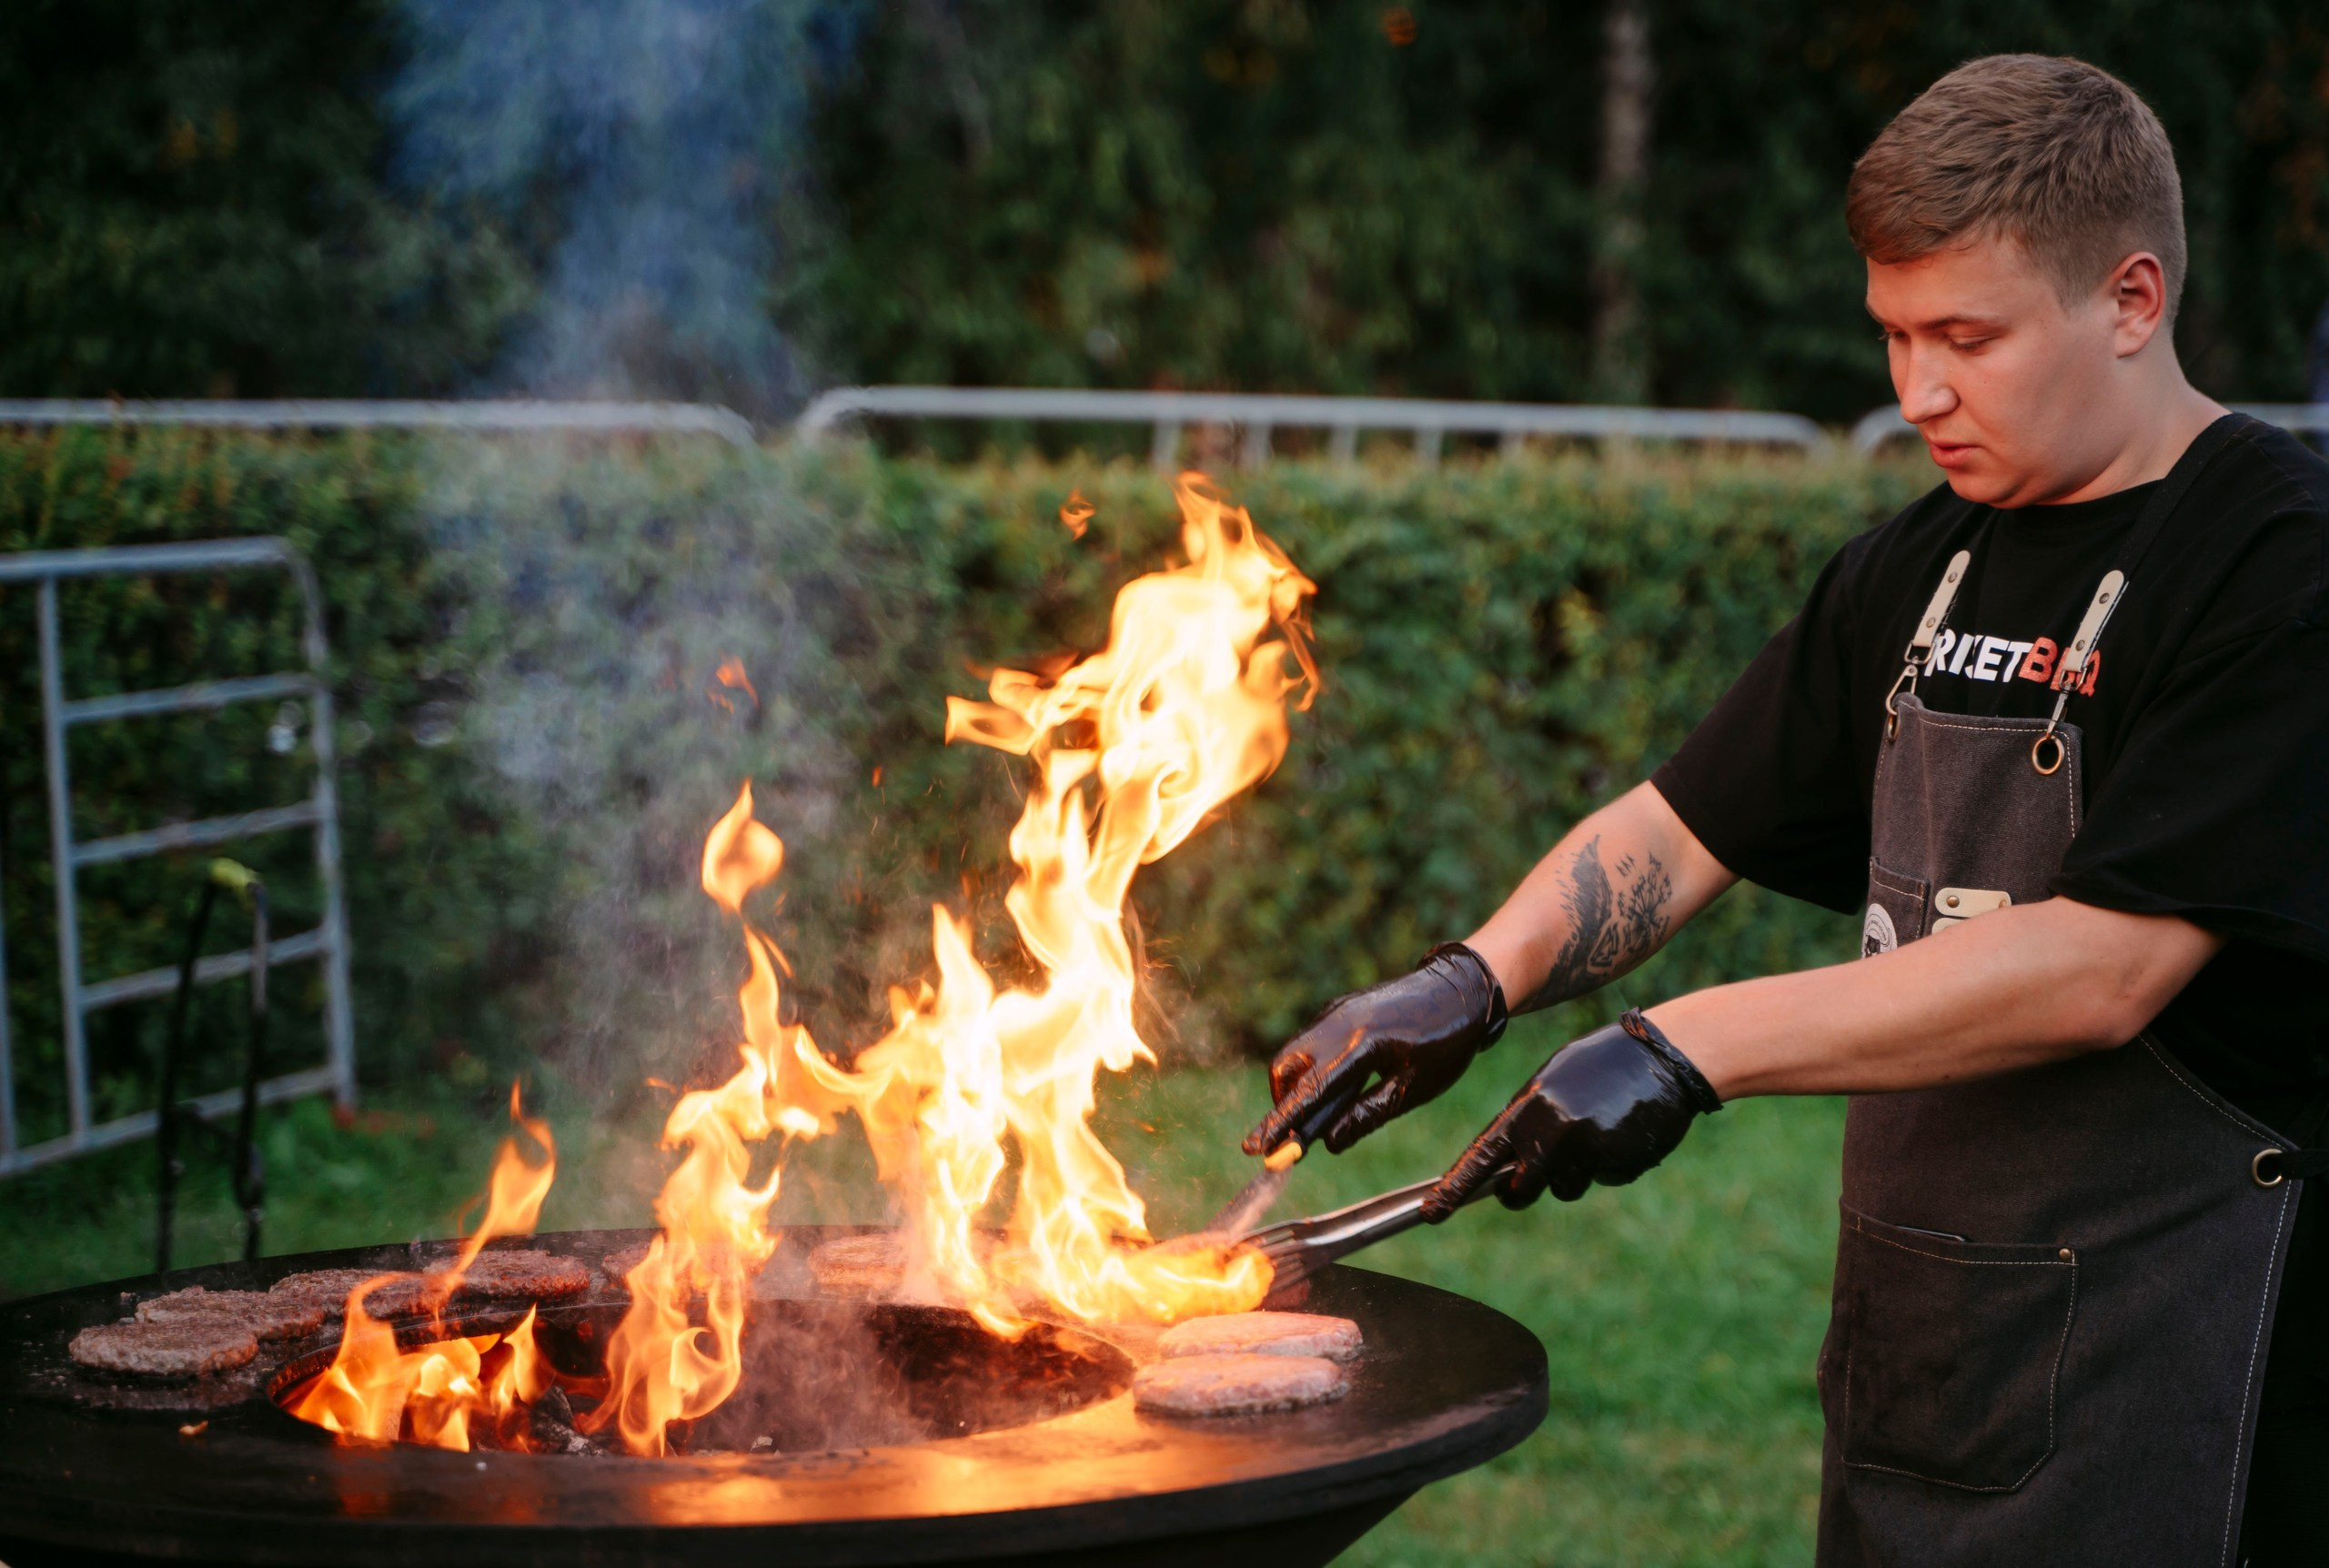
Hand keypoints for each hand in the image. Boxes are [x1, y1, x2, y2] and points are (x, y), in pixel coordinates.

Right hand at [1243, 943, 1507, 1157]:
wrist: (1461, 987)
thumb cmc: (1445, 1042)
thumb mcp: (1415, 1088)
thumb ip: (1368, 1114)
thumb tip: (1329, 1142)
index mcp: (1363, 1045)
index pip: (1310, 1091)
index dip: (1281, 1123)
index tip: (1255, 1148)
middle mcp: (1338, 1024)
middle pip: (1285, 1069)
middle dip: (1282, 1104)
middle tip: (1294, 1136)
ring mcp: (1335, 1012)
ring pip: (1294, 1055)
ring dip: (1295, 1088)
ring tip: (1322, 1114)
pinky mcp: (1338, 1009)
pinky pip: (1310, 1043)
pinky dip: (1310, 1070)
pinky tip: (1338, 1087)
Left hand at [1423, 1010, 1719, 1217]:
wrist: (1663, 1055)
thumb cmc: (1600, 1063)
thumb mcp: (1554, 1081)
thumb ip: (1529, 1120)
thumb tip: (1504, 1167)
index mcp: (1530, 1105)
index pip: (1483, 1154)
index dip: (1455, 1186)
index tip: (1431, 1212)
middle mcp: (1554, 1131)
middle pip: (1521, 1189)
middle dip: (1518, 1192)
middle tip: (1522, 1184)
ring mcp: (1589, 1151)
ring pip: (1565, 1188)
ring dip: (1573, 1173)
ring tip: (1593, 1132)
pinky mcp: (1620, 1164)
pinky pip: (1602, 1180)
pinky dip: (1608, 1165)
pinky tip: (1621, 1132)